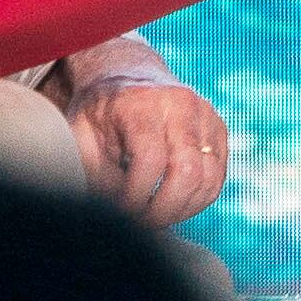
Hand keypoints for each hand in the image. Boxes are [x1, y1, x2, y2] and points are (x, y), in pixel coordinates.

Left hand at [64, 51, 228, 225]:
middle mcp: (181, 105)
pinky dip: (197, 200)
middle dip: (163, 210)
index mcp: (142, 103)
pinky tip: (173, 205)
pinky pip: (217, 177)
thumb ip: (94, 170)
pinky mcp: (218, 130)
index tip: (119, 212)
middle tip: (141, 224)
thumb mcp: (81, 134)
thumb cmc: (101, 111)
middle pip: (187, 172)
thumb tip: (110, 208)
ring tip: (156, 217)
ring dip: (182, 210)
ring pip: (209, 180)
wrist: (129, 76)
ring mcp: (206, 116)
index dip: (135, 196)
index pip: (150, 160)